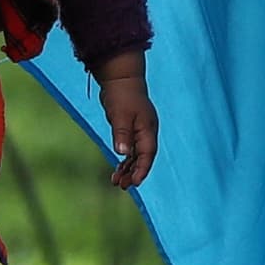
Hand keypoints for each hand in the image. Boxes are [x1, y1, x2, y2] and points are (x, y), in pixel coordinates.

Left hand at [95, 57, 156, 188]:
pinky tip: (118, 168)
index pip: (147, 154)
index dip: (142, 169)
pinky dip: (124, 159)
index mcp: (148, 129)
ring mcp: (138, 130)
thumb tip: (123, 153)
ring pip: (135, 154)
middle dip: (133, 173)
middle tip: (122, 186)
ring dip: (127, 168)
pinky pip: (129, 148)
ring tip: (117, 182)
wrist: (119, 78)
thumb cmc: (122, 95)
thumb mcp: (120, 115)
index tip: (134, 182)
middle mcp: (145, 132)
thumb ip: (122, 134)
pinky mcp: (130, 128)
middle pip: (142, 157)